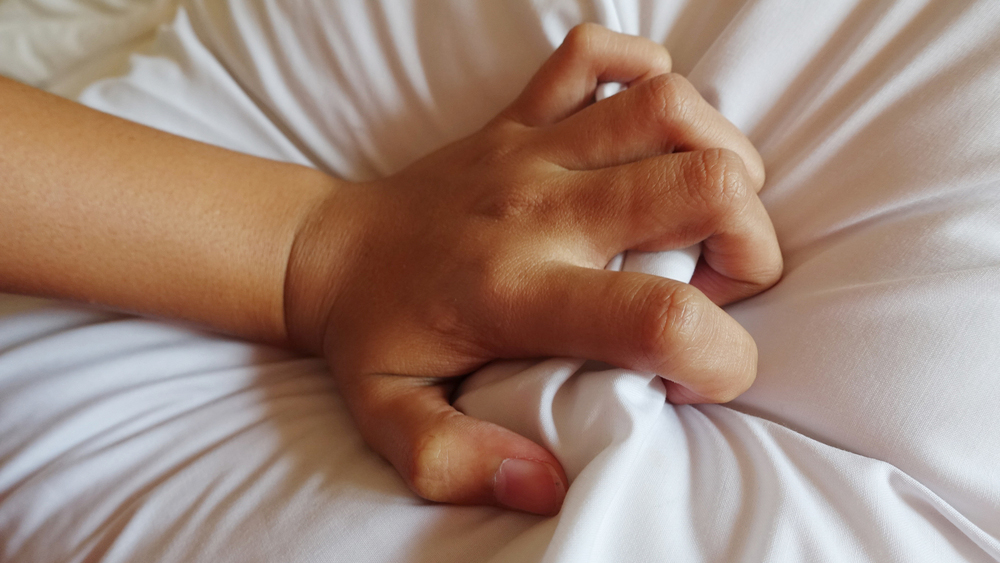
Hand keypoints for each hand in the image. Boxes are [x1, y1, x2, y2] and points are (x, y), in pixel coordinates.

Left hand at [284, 24, 780, 514]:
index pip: (659, 316)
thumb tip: (546, 485)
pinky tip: (648, 129)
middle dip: (752, 245)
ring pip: (668, 106)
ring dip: (721, 156)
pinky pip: (597, 55)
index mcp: (517, 293)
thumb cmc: (373, 339)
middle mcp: (536, 209)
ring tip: (705, 210)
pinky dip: (644, 73)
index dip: (720, 359)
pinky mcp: (519, 115)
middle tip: (718, 283)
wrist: (326, 252)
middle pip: (700, 184)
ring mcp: (529, 149)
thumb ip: (459, 465)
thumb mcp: (395, 422)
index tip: (694, 376)